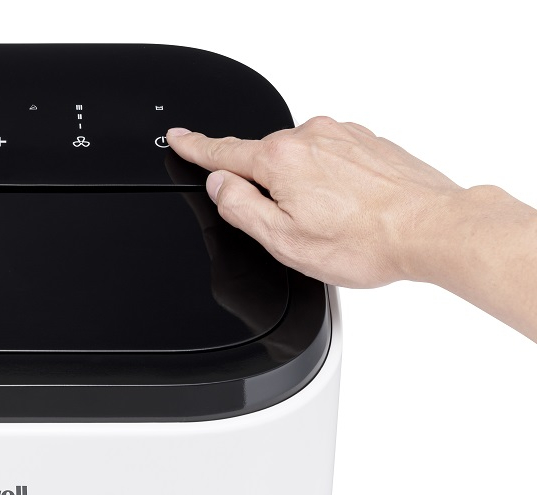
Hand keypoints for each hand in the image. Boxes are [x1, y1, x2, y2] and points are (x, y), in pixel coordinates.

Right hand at [166, 116, 464, 287]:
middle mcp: (310, 137)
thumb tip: (220, 185)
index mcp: (280, 160)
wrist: (433, 229)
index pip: (224, 152)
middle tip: (294, 229)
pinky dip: (333, 184)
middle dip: (268, 190)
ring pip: (302, 162)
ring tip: (333, 226)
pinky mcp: (369, 143)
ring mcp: (343, 136)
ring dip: (306, 189)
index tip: (180, 137)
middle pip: (267, 161)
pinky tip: (351, 213)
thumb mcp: (283, 240)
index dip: (196, 148)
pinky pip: (333, 160)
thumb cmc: (366, 240)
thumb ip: (241, 208)